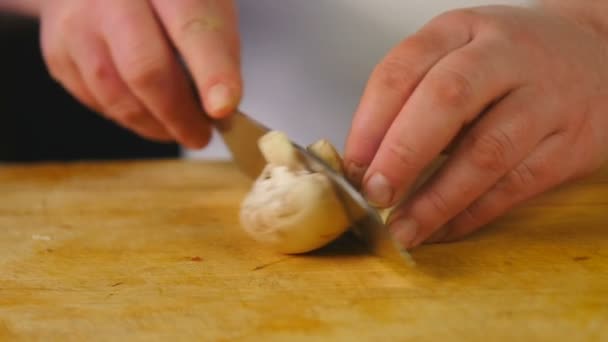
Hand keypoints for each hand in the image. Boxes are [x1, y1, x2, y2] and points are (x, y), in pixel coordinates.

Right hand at [39, 0, 240, 147]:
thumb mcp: (205, 6)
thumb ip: (217, 51)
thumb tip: (221, 108)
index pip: (192, 29)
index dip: (211, 72)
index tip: (223, 108)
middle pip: (145, 69)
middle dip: (179, 115)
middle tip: (201, 135)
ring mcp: (76, 23)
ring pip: (116, 95)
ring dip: (154, 124)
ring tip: (178, 127)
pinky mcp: (57, 53)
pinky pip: (96, 102)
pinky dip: (128, 116)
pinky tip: (146, 110)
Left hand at [344, 5, 607, 248]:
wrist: (598, 55)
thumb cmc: (508, 61)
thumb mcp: (458, 52)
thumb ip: (413, 96)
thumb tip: (366, 161)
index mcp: (462, 30)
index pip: (405, 67)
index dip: (371, 119)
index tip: (353, 163)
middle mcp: (504, 58)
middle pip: (447, 100)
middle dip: (402, 153)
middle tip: (374, 193)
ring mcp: (543, 100)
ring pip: (486, 152)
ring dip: (437, 199)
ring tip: (404, 229)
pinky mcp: (570, 145)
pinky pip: (515, 186)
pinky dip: (472, 214)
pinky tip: (443, 229)